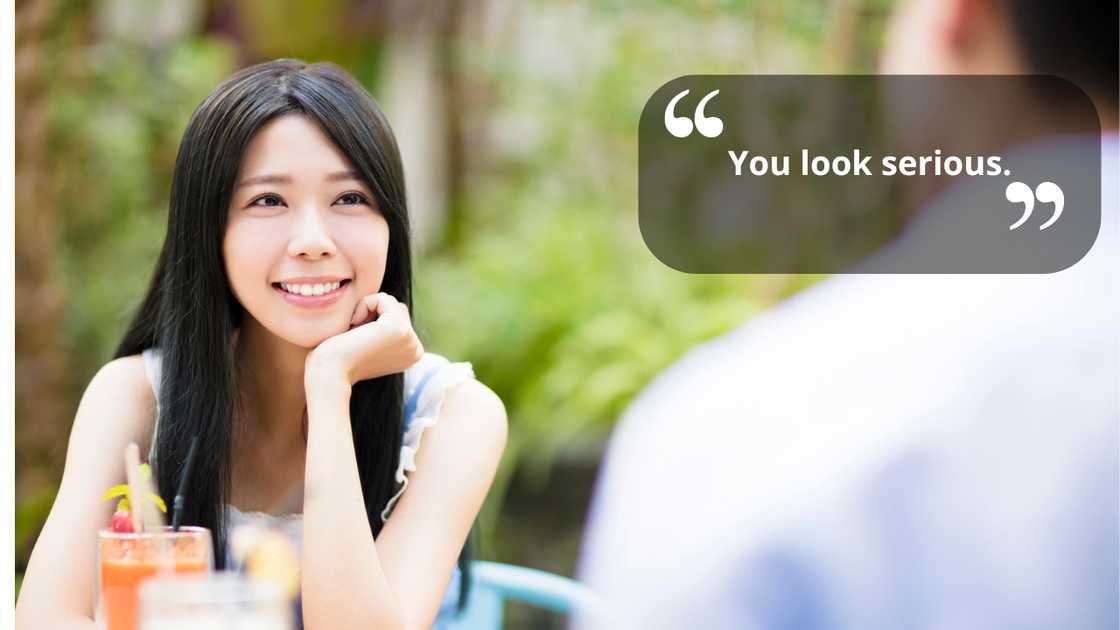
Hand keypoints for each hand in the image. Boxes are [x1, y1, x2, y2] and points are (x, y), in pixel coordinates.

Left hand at [305, 292, 423, 387]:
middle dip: (372, 314)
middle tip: (353, 334)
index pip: (396, 319)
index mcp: (410, 354)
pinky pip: (383, 298)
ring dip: (367, 309)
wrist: (331, 373)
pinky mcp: (400, 329)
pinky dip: (364, 304)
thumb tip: (386, 302)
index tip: (357, 340)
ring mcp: (411, 339)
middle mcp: (415, 349)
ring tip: (353, 330)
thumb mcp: (368, 344)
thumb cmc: (339, 359)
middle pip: (396, 309)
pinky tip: (353, 324)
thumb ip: (381, 329)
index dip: (372, 321)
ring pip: (390, 302)